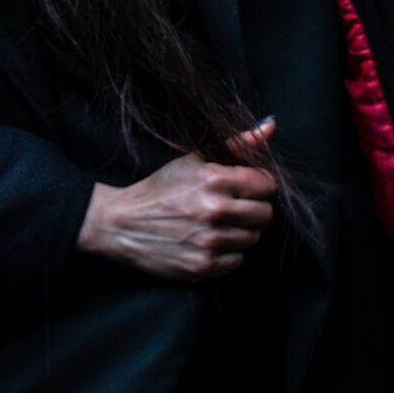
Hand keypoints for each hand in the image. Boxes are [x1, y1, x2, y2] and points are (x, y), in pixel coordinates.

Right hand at [76, 117, 279, 281]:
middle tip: (232, 207)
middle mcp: (216, 211)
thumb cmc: (159, 189)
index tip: (244, 188)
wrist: (122, 223)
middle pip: (265, 214)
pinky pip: (237, 260)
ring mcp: (210, 241)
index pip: (267, 185)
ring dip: (239, 232)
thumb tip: (270, 126)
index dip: (257, 185)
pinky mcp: (203, 266)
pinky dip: (226, 253)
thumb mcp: (193, 160)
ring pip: (253, 238)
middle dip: (252, 209)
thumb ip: (236, 144)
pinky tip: (208, 242)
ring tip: (216, 225)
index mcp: (214, 180)